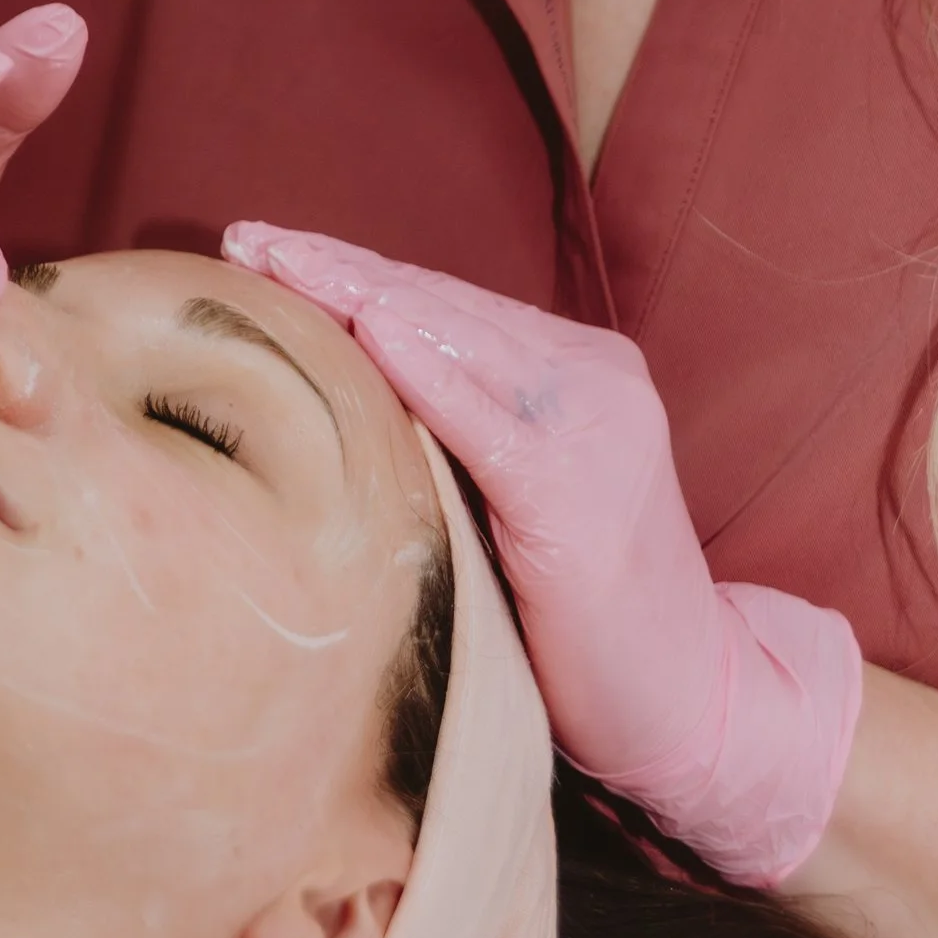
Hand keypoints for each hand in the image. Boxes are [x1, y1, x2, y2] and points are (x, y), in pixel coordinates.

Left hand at [224, 225, 860, 888]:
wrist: (693, 701)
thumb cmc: (583, 615)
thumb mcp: (517, 498)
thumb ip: (458, 431)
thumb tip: (336, 391)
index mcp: (577, 370)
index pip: (443, 303)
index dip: (351, 270)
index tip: (264, 245)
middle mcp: (592, 378)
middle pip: (439, 304)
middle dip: (336, 267)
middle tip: (244, 235)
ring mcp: (593, 426)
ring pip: (455, 338)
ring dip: (358, 293)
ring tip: (281, 261)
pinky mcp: (577, 491)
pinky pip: (486, 418)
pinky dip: (426, 368)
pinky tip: (368, 330)